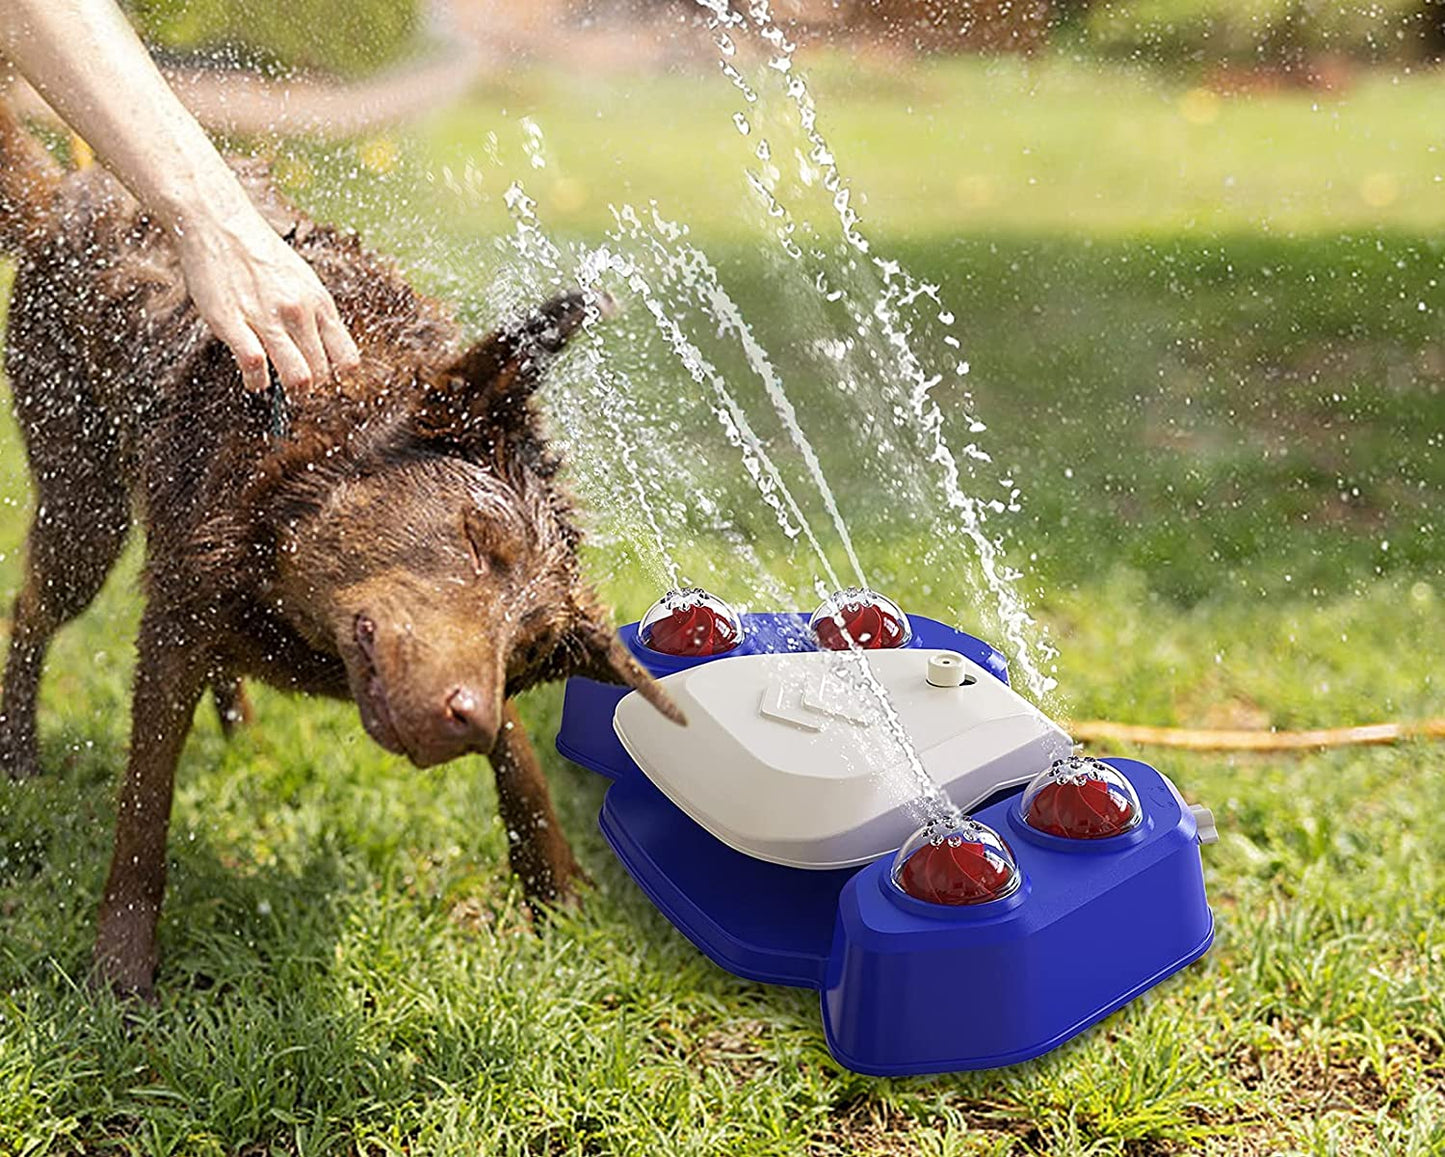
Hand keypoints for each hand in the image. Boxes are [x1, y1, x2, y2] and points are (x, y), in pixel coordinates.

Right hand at [174, 205, 359, 393]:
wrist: (219, 223)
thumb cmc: (260, 253)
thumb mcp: (303, 279)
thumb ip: (314, 313)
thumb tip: (324, 347)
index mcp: (320, 302)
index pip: (346, 358)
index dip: (336, 374)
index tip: (322, 374)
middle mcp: (299, 312)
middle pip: (322, 373)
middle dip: (310, 385)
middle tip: (294, 382)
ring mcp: (267, 318)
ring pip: (297, 377)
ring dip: (289, 389)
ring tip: (277, 384)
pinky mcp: (233, 322)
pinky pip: (254, 366)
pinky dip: (256, 381)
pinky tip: (253, 378)